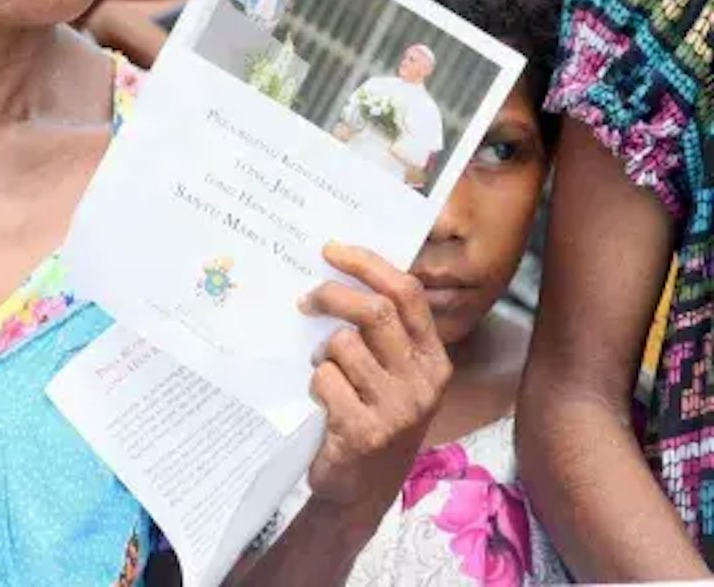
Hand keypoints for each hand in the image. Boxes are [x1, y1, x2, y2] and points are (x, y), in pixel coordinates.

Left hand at [302, 243, 449, 517]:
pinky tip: (322, 402)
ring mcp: (397, 408)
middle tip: (307, 300)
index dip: (368, 265)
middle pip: (375, 313)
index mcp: (433, 360)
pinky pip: (325, 380)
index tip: (332, 250)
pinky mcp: (365, 430)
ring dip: (321, 352)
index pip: (407, 294)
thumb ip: (382, 334)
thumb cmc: (372, 419)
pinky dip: (315, 383)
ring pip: (343, 345)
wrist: (360, 491)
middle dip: (333, 296)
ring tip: (324, 371)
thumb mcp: (392, 376)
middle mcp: (423, 382)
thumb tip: (341, 272)